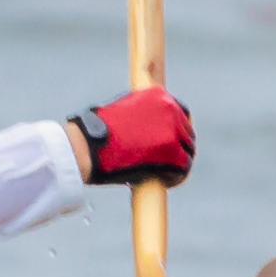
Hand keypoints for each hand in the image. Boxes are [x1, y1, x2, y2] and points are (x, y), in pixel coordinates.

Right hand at [75, 88, 196, 185]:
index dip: (178, 128)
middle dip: (178, 147)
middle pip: (186, 132)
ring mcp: (173, 130)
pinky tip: (163, 182)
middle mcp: (170, 108)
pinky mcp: (173, 153)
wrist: (88, 144)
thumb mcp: (122, 111)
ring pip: (186, 152)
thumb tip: (150, 133)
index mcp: (157, 94)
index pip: (180, 111)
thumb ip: (141, 116)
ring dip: (177, 163)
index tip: (174, 139)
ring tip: (162, 174)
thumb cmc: (97, 131)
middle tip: (166, 161)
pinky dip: (175, 177)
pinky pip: (182, 169)